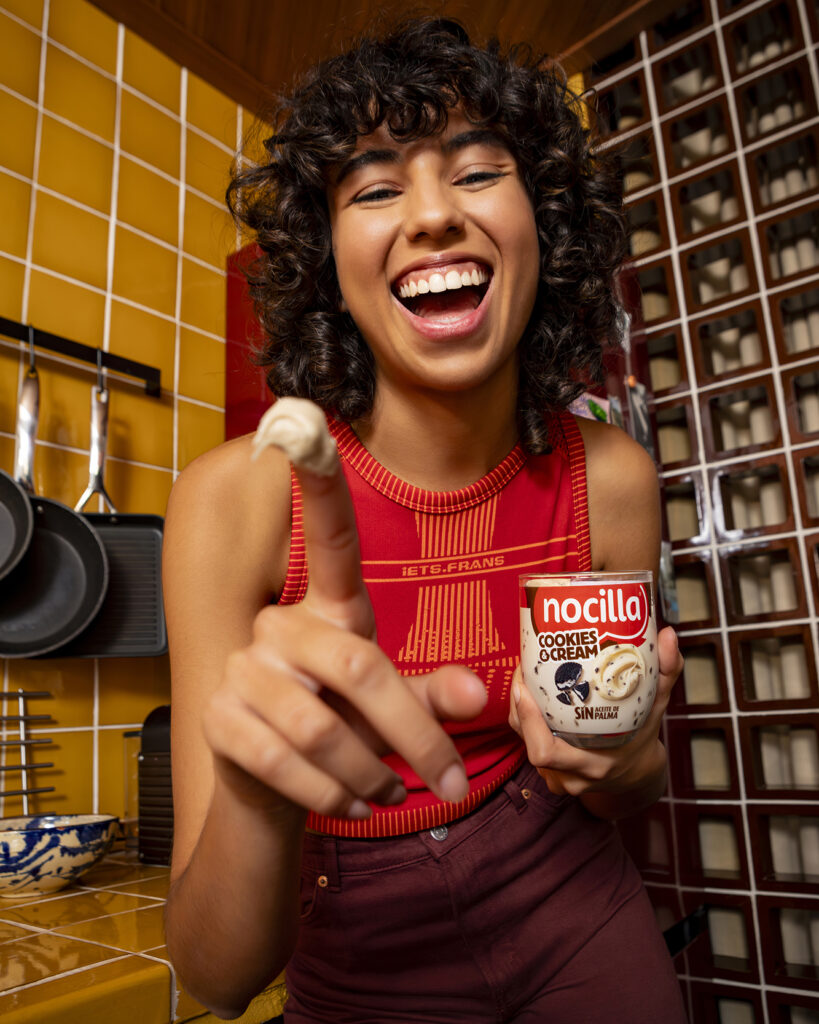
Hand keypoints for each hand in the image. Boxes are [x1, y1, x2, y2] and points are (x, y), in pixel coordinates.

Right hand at [203, 453, 486, 820]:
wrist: (268, 795)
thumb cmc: (344, 735)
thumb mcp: (393, 711)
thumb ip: (431, 696)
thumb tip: (477, 692)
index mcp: (327, 610)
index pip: (327, 536)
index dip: (318, 483)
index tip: (301, 420)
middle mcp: (278, 626)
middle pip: (359, 665)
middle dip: (415, 734)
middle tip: (449, 781)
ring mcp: (240, 670)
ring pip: (324, 726)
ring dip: (374, 775)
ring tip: (395, 796)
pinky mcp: (217, 717)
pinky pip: (287, 762)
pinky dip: (334, 797)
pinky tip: (355, 806)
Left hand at [508, 626, 682, 813]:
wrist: (636, 775)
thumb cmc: (643, 740)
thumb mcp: (656, 709)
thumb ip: (665, 674)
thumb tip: (669, 636)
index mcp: (593, 765)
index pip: (546, 752)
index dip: (529, 721)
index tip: (525, 686)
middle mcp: (571, 775)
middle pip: (529, 744)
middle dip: (520, 708)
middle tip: (522, 672)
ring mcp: (557, 776)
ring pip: (525, 741)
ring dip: (520, 709)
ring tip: (524, 673)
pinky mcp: (550, 770)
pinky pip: (529, 742)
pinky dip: (526, 717)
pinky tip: (529, 689)